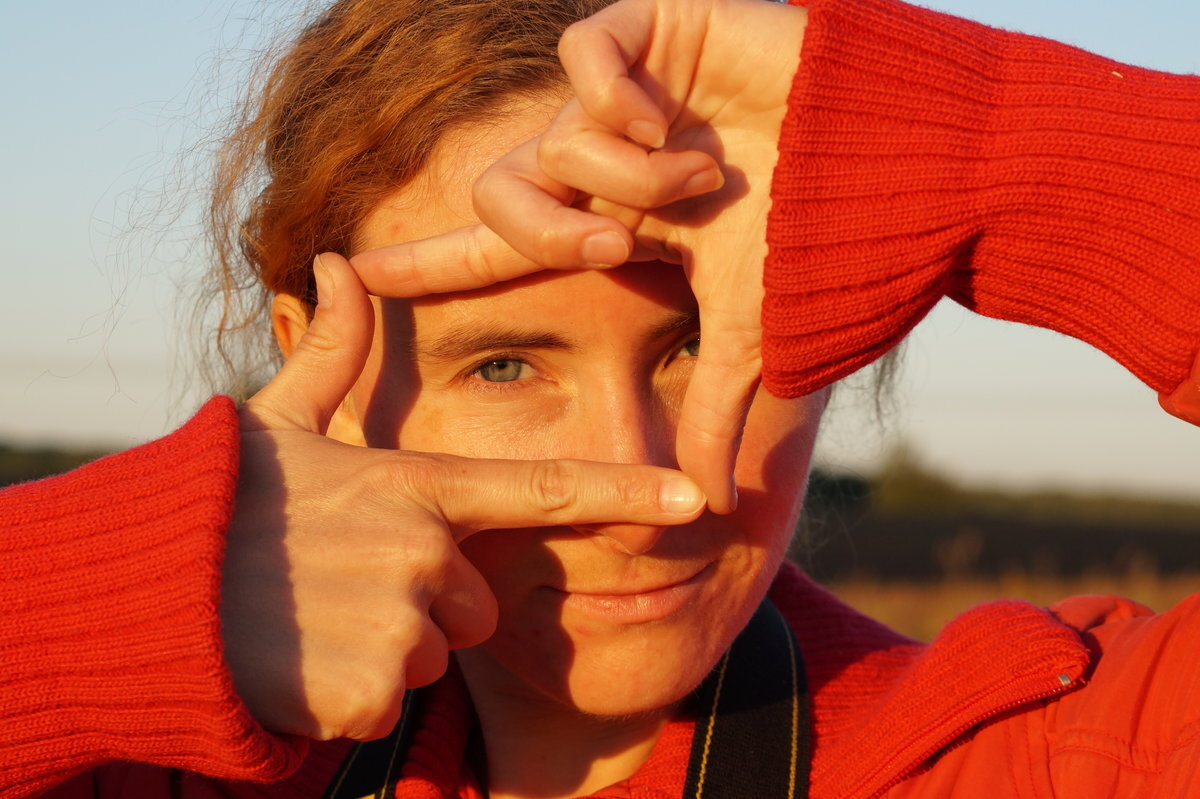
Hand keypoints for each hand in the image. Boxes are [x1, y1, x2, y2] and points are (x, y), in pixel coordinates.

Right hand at [222, 253, 705, 739]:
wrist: (148, 591)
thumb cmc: (224, 504)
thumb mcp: (279, 424)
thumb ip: (334, 355)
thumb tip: (340, 265)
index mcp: (417, 487)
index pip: (543, 488)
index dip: (623, 491)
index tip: (692, 497)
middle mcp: (422, 553)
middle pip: (475, 607)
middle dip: (425, 606)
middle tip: (346, 586)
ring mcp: (397, 625)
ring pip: (429, 656)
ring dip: (383, 650)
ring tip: (315, 619)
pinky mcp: (366, 691)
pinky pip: (386, 702)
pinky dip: (350, 695)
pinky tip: (301, 662)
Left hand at [351, 0, 806, 511]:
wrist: (901, 159)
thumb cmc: (823, 238)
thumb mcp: (750, 336)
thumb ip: (713, 409)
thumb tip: (703, 505)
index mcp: (620, 220)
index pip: (502, 244)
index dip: (433, 262)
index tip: (352, 274)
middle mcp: (609, 157)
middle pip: (503, 195)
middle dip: (550, 234)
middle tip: (619, 245)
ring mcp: (629, 93)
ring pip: (555, 141)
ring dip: (630, 177)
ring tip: (708, 175)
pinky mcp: (654, 28)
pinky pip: (582, 59)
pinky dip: (620, 99)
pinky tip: (679, 115)